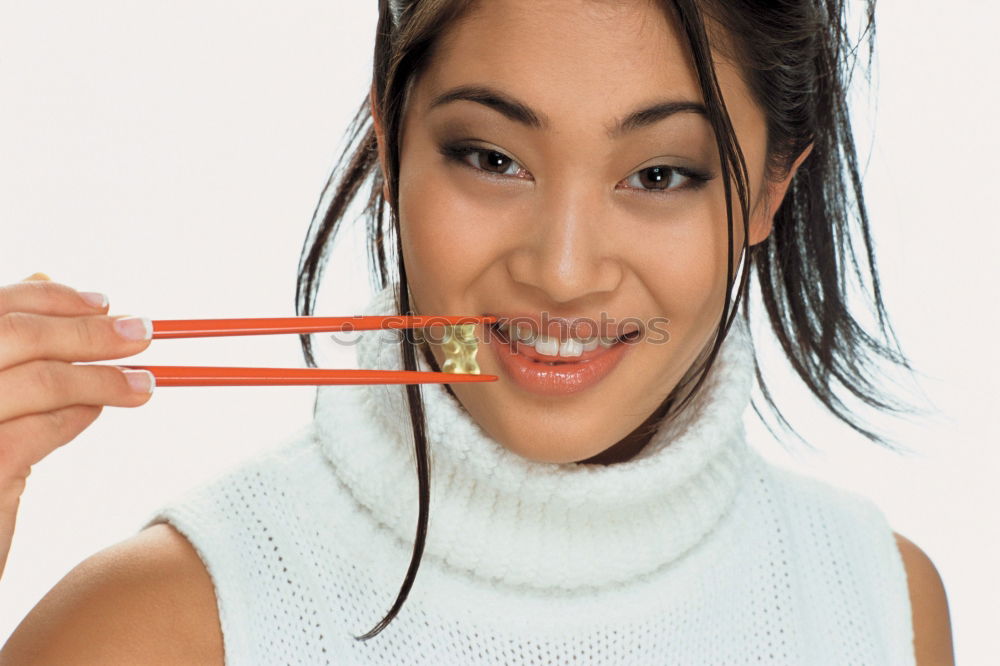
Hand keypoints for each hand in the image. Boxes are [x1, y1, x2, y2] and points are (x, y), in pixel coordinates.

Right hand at [0, 273, 154, 579]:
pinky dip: (75, 418)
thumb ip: (8, 351)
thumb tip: (46, 278)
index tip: (102, 302)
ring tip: (143, 383)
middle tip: (142, 334)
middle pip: (15, 336)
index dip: (49, 300)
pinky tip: (100, 412)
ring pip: (37, 382)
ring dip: (100, 379)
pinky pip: (34, 435)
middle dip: (87, 332)